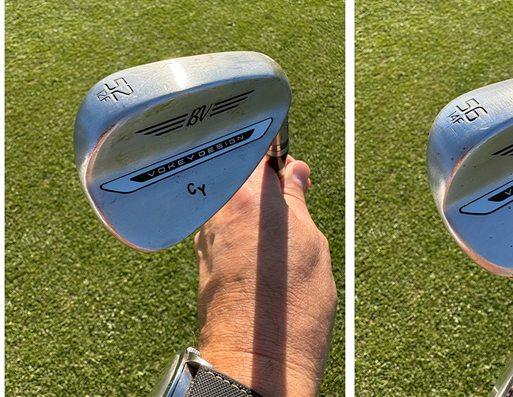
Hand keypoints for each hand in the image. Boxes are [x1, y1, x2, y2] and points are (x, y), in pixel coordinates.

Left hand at [194, 157, 336, 396]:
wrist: (256, 362)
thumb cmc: (290, 309)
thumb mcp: (311, 246)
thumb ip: (296, 202)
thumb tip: (293, 172)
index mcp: (245, 197)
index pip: (254, 149)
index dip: (275, 154)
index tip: (292, 166)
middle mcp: (216, 212)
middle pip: (235, 173)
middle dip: (259, 179)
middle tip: (289, 197)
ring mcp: (205, 238)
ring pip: (226, 202)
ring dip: (248, 206)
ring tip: (277, 232)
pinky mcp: (202, 263)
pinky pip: (220, 230)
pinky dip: (238, 230)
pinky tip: (259, 252)